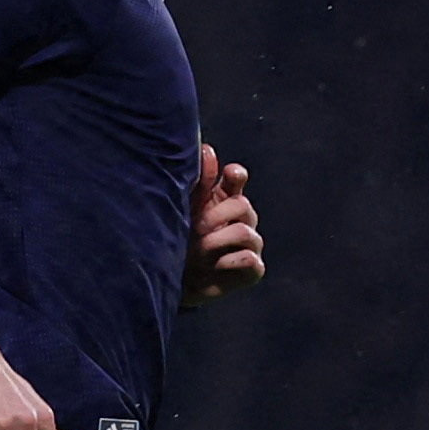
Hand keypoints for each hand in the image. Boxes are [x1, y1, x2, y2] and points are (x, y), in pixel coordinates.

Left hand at [182, 146, 266, 306]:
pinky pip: (249, 259)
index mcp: (225, 199)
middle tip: (194, 229)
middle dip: (215, 217)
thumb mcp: (185, 209)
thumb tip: (207, 150)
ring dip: (216, 241)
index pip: (237, 178)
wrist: (175, 279)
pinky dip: (227, 262)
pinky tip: (212, 266)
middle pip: (242, 205)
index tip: (230, 174)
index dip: (235, 175)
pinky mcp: (254, 268)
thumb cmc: (180, 239)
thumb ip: (199, 182)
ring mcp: (251, 243)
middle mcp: (242, 218)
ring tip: (198, 252)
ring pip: (245, 232)